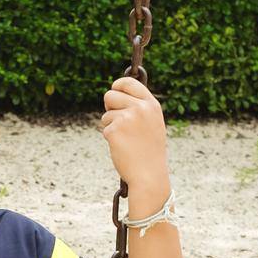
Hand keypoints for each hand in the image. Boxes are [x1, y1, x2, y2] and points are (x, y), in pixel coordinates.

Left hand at [99, 76, 168, 195]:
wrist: (149, 175)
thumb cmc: (150, 152)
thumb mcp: (152, 124)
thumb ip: (140, 108)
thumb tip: (118, 92)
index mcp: (151, 105)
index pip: (129, 82)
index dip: (118, 85)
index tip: (114, 89)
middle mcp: (140, 108)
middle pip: (110, 95)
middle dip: (109, 107)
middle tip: (117, 122)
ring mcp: (127, 118)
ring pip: (106, 114)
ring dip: (110, 125)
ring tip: (126, 140)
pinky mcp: (115, 130)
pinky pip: (105, 128)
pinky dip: (110, 138)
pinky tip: (122, 147)